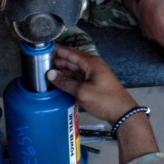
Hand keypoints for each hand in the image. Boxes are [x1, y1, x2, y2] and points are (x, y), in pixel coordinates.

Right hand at [48, 45, 157, 163]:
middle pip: (71, 61)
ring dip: (62, 73)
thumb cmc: (105, 100)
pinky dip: (69, 81)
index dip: (56, 50)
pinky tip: (59, 84)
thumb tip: (50, 75)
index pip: (70, 52)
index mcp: (90, 62)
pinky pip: (78, 79)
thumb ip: (65, 82)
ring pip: (74, 71)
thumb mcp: (82, 91)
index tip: (43, 49)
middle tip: (40, 65)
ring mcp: (93, 76)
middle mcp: (92, 66)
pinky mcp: (94, 85)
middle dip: (57, 62)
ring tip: (46, 75)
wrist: (123, 113)